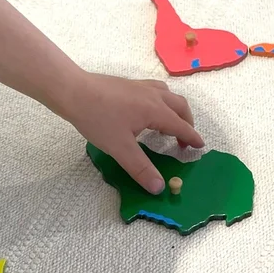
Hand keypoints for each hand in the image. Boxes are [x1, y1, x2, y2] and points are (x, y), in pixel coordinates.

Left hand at [59, 72, 203, 193]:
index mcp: (155, 110)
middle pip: (180, 106)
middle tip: (184, 140)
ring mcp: (141, 86)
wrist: (73, 91)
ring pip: (168, 95)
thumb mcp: (120, 148)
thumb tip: (159, 187)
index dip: (191, 137)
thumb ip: (140, 168)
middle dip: (187, 123)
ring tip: (170, 123)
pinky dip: (161, 100)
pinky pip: (155, 90)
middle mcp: (153, 95)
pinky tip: (147, 109)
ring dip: (175, 109)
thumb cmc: (97, 118)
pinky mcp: (129, 84)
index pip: (181, 126)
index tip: (200, 147)